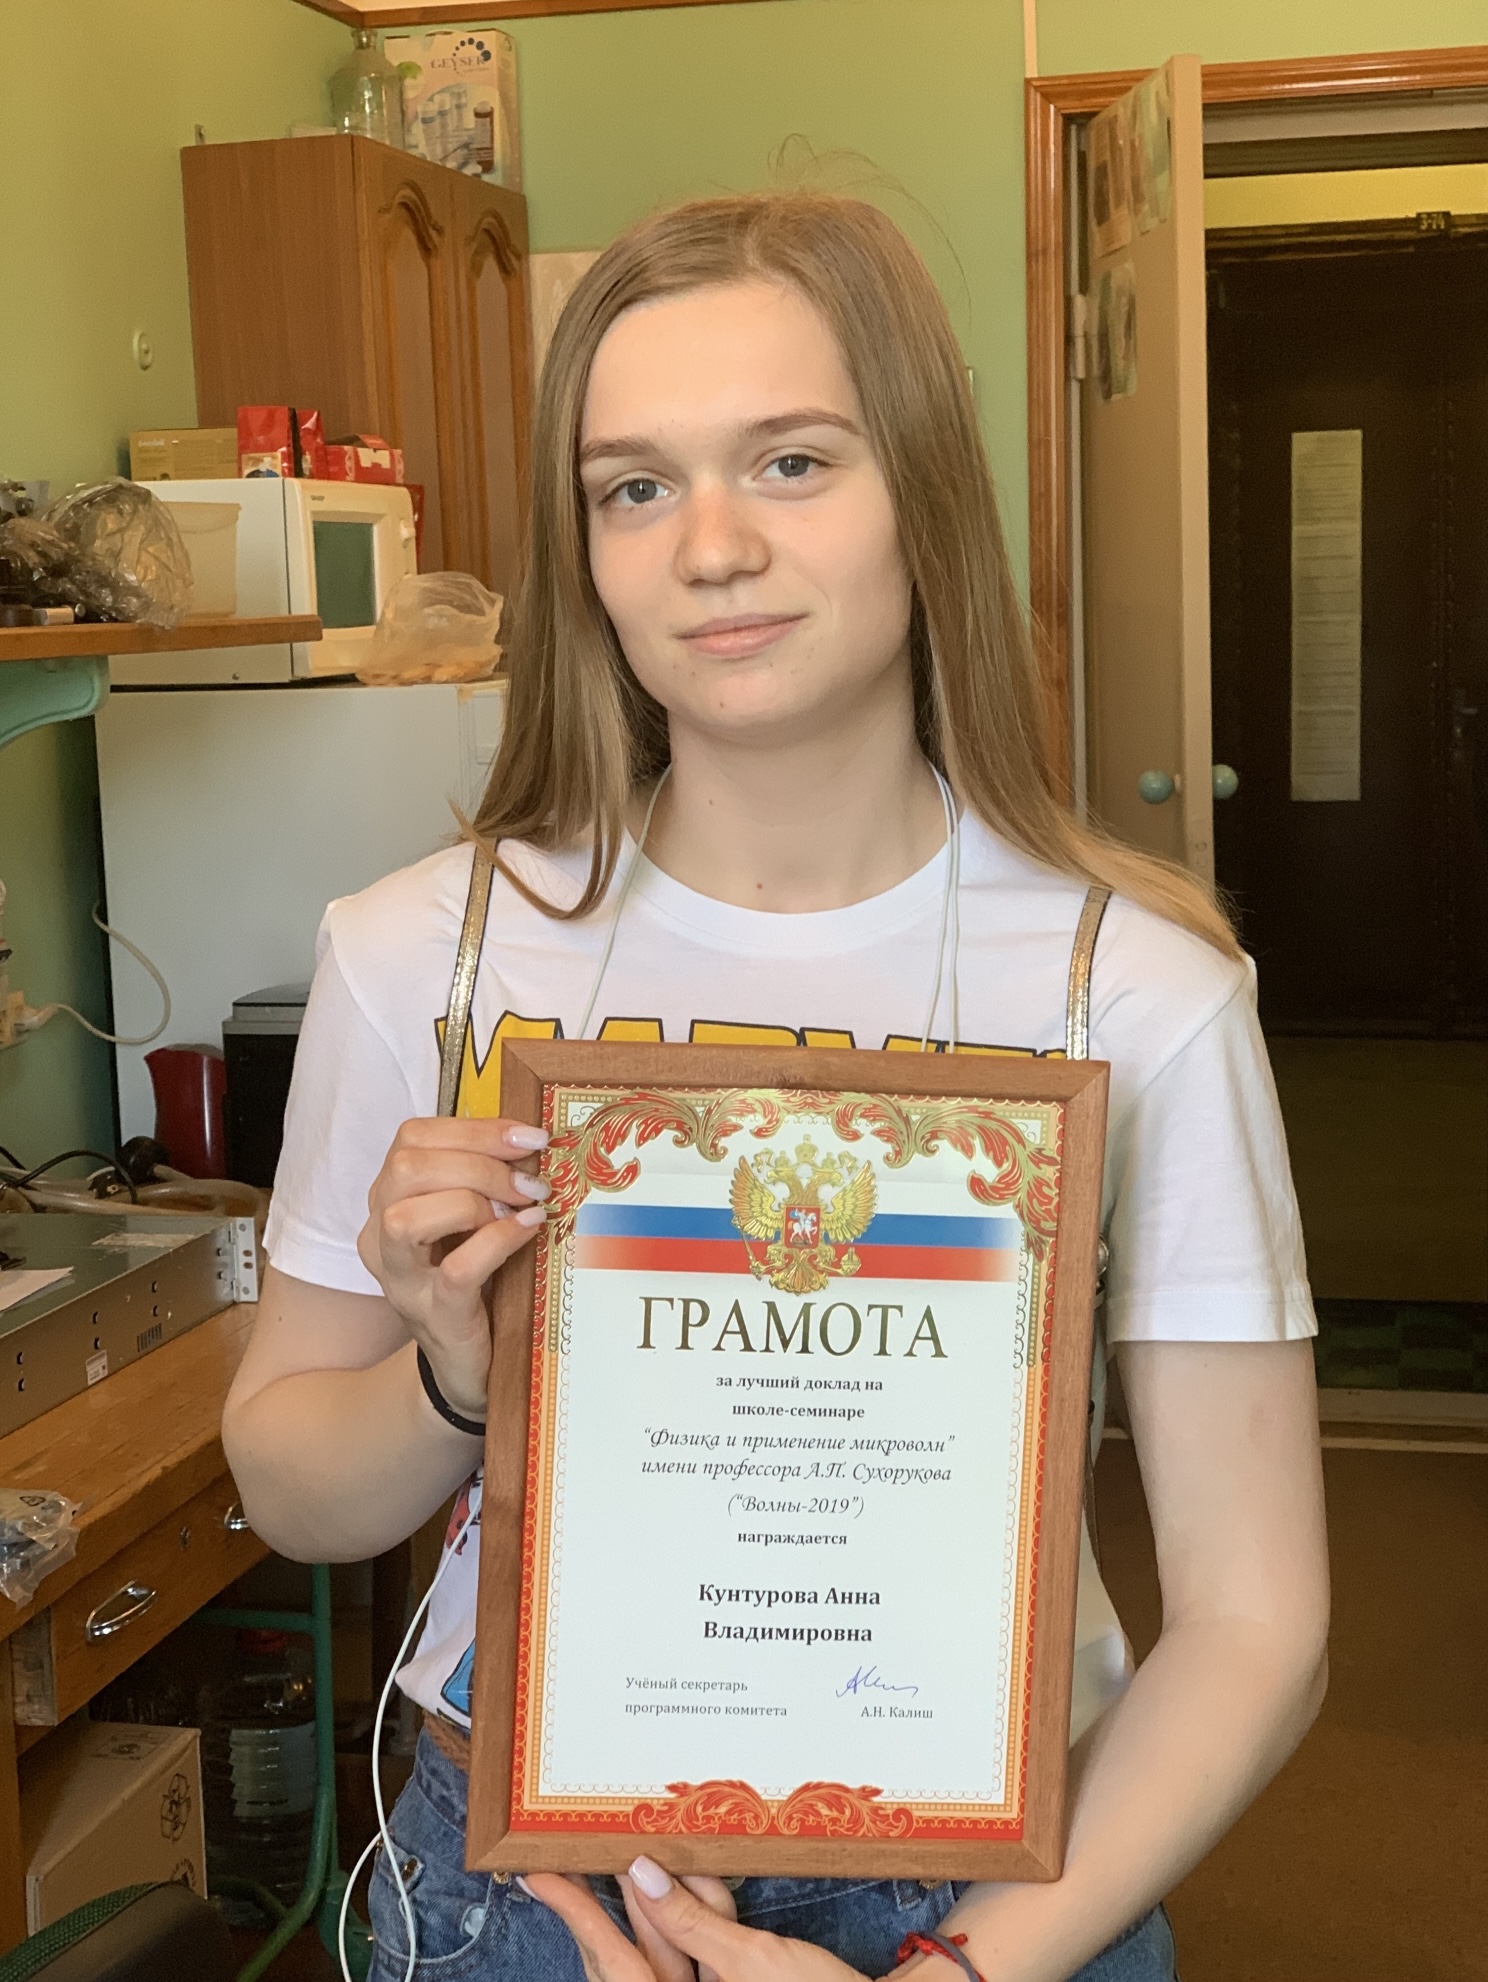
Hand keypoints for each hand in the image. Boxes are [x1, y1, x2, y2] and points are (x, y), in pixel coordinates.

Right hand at [356, 1115, 548, 1418]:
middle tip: (528, 1181)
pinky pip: (456, 1268)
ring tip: (521, 1206)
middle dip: (478, 1162)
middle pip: (406, 1169)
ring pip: (407, 1217)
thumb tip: (529, 1139)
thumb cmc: (473, 1280)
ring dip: (474, 1199)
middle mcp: (381, 1237)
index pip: (411, 1139)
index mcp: (389, 1201)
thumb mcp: (470, 1220)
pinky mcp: (434, 1315)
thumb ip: (483, 1178)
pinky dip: (496, 1241)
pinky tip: (528, 1229)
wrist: (466, 1365)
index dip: (474, 1129)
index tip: (528, 1137)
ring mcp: (402, 1280)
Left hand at [526, 1859, 877, 1981]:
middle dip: (638, 1895)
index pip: (611, 1960)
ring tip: (692, 1863)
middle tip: (613, 1841)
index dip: (574, 1912)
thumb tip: (640, 1874)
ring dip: (683, 1899)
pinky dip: (707, 1915)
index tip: (537, 1872)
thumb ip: (691, 1919)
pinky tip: (716, 1883)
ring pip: (673, 1942)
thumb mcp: (752, 1960)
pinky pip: (701, 1948)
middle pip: (640, 1947)